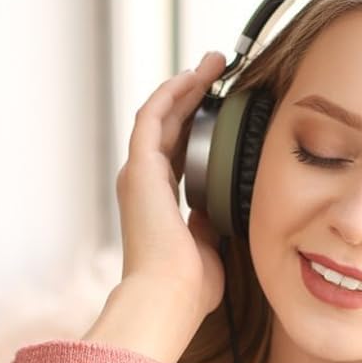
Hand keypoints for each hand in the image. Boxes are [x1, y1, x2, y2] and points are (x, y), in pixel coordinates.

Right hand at [114, 51, 227, 321]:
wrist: (169, 297)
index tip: (221, 111)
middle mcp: (144, 186)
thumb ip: (210, 226)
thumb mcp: (208, 250)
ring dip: (186, 87)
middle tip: (218, 73)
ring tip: (213, 64)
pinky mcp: (141, 168)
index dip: (197, 129)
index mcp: (158, 206)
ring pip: (161, 116)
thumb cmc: (189, 289)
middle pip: (168, 129)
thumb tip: (220, 210)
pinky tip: (195, 77)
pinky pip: (154, 117)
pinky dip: (173, 94)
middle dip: (193, 98)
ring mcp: (139, 175)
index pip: (177, 156)